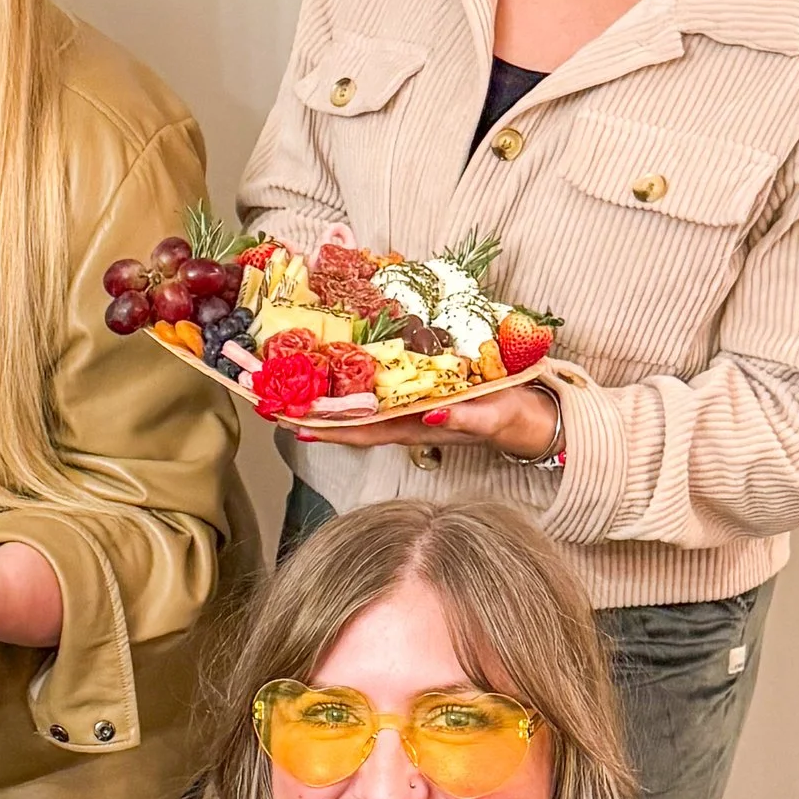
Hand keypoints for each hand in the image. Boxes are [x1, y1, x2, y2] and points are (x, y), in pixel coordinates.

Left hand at [297, 383, 559, 459]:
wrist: (530, 416)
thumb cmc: (511, 418)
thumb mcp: (492, 417)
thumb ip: (465, 419)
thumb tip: (431, 417)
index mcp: (416, 427)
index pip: (362, 431)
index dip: (327, 429)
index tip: (292, 421)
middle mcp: (403, 419)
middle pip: (348, 420)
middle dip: (310, 412)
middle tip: (269, 398)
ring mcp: (408, 407)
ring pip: (357, 404)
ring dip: (323, 396)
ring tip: (286, 383)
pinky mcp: (417, 391)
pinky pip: (376, 387)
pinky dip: (350, 379)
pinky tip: (330, 367)